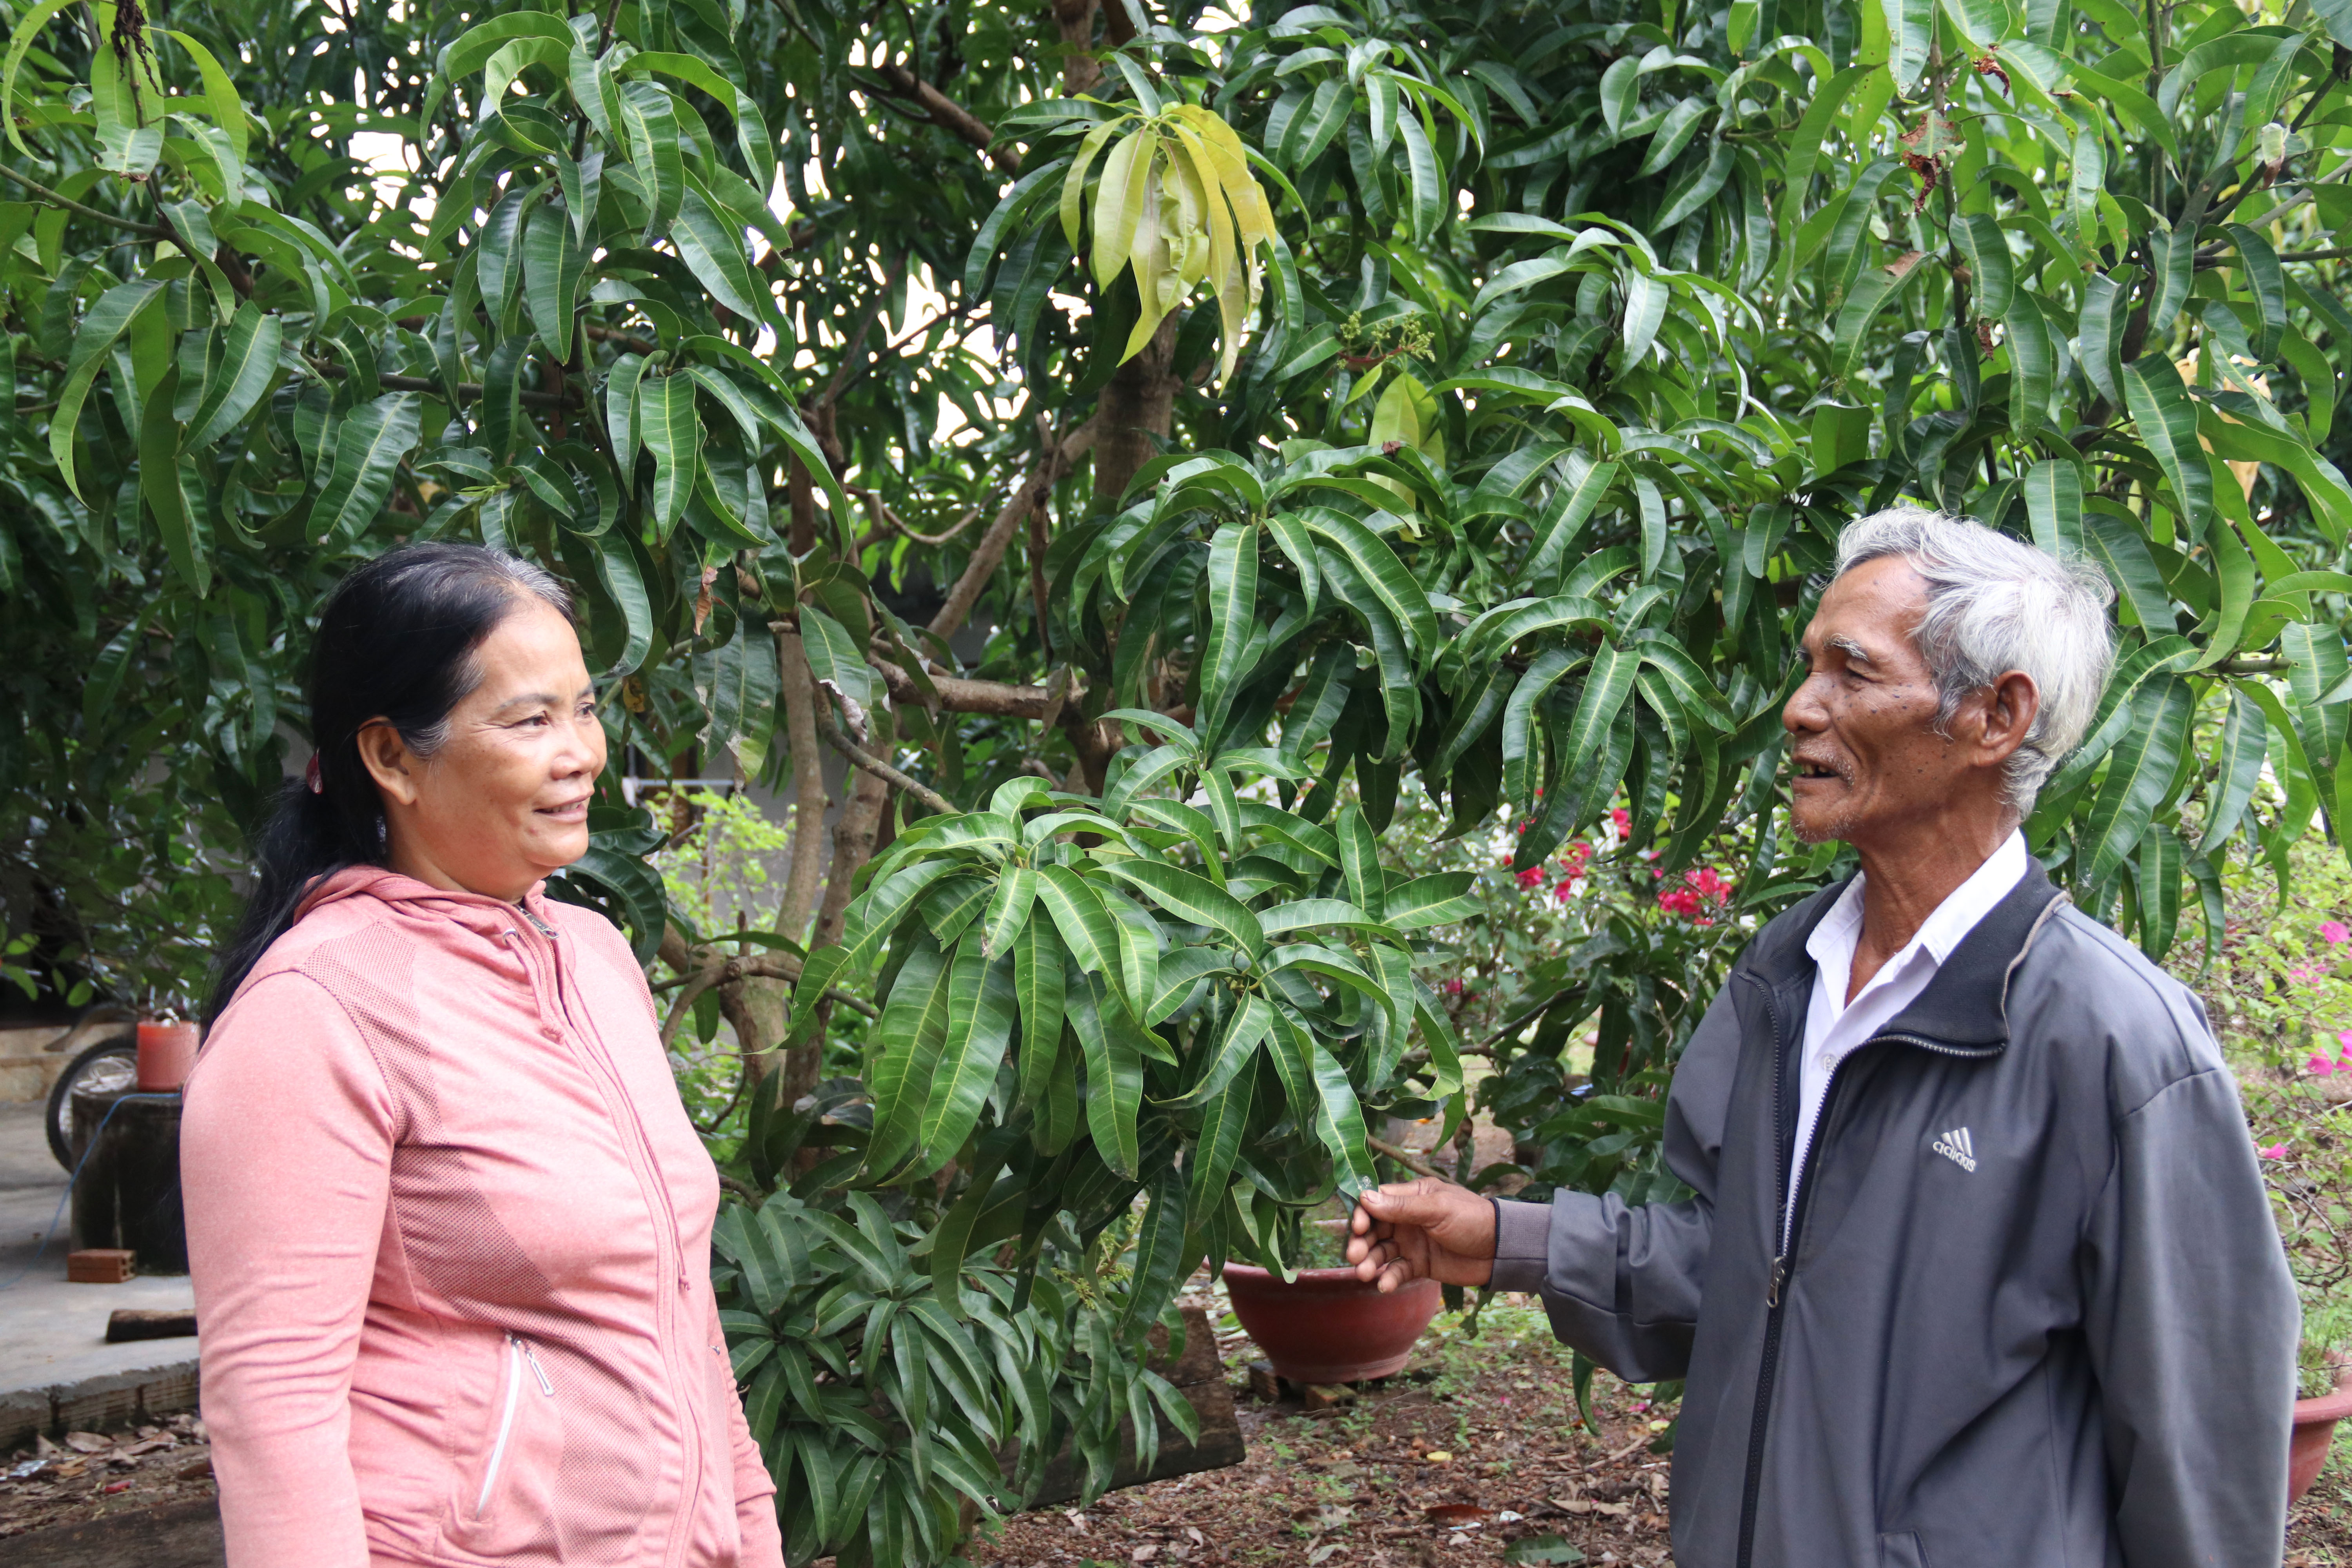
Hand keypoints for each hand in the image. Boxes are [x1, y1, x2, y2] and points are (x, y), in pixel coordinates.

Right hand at [1345, 1177, 1496, 1293]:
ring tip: (1363, 1274)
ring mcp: (1412, 1243)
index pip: (1376, 1201)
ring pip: (1381, 1252)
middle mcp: (1407, 1219)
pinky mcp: (1419, 1265)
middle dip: (1361, 1242)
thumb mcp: (1437, 1208)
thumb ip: (1401, 1207)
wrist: (1500, 1249)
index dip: (1363, 1214)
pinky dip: (1388, 1278)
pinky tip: (1384, 1285)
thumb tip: (1364, 1198)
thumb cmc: (1471, 1219)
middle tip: (1354, 1256)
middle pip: (1374, 1229)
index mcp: (1411, 1197)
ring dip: (1370, 1262)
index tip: (1359, 1227)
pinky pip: (1397, 1271)